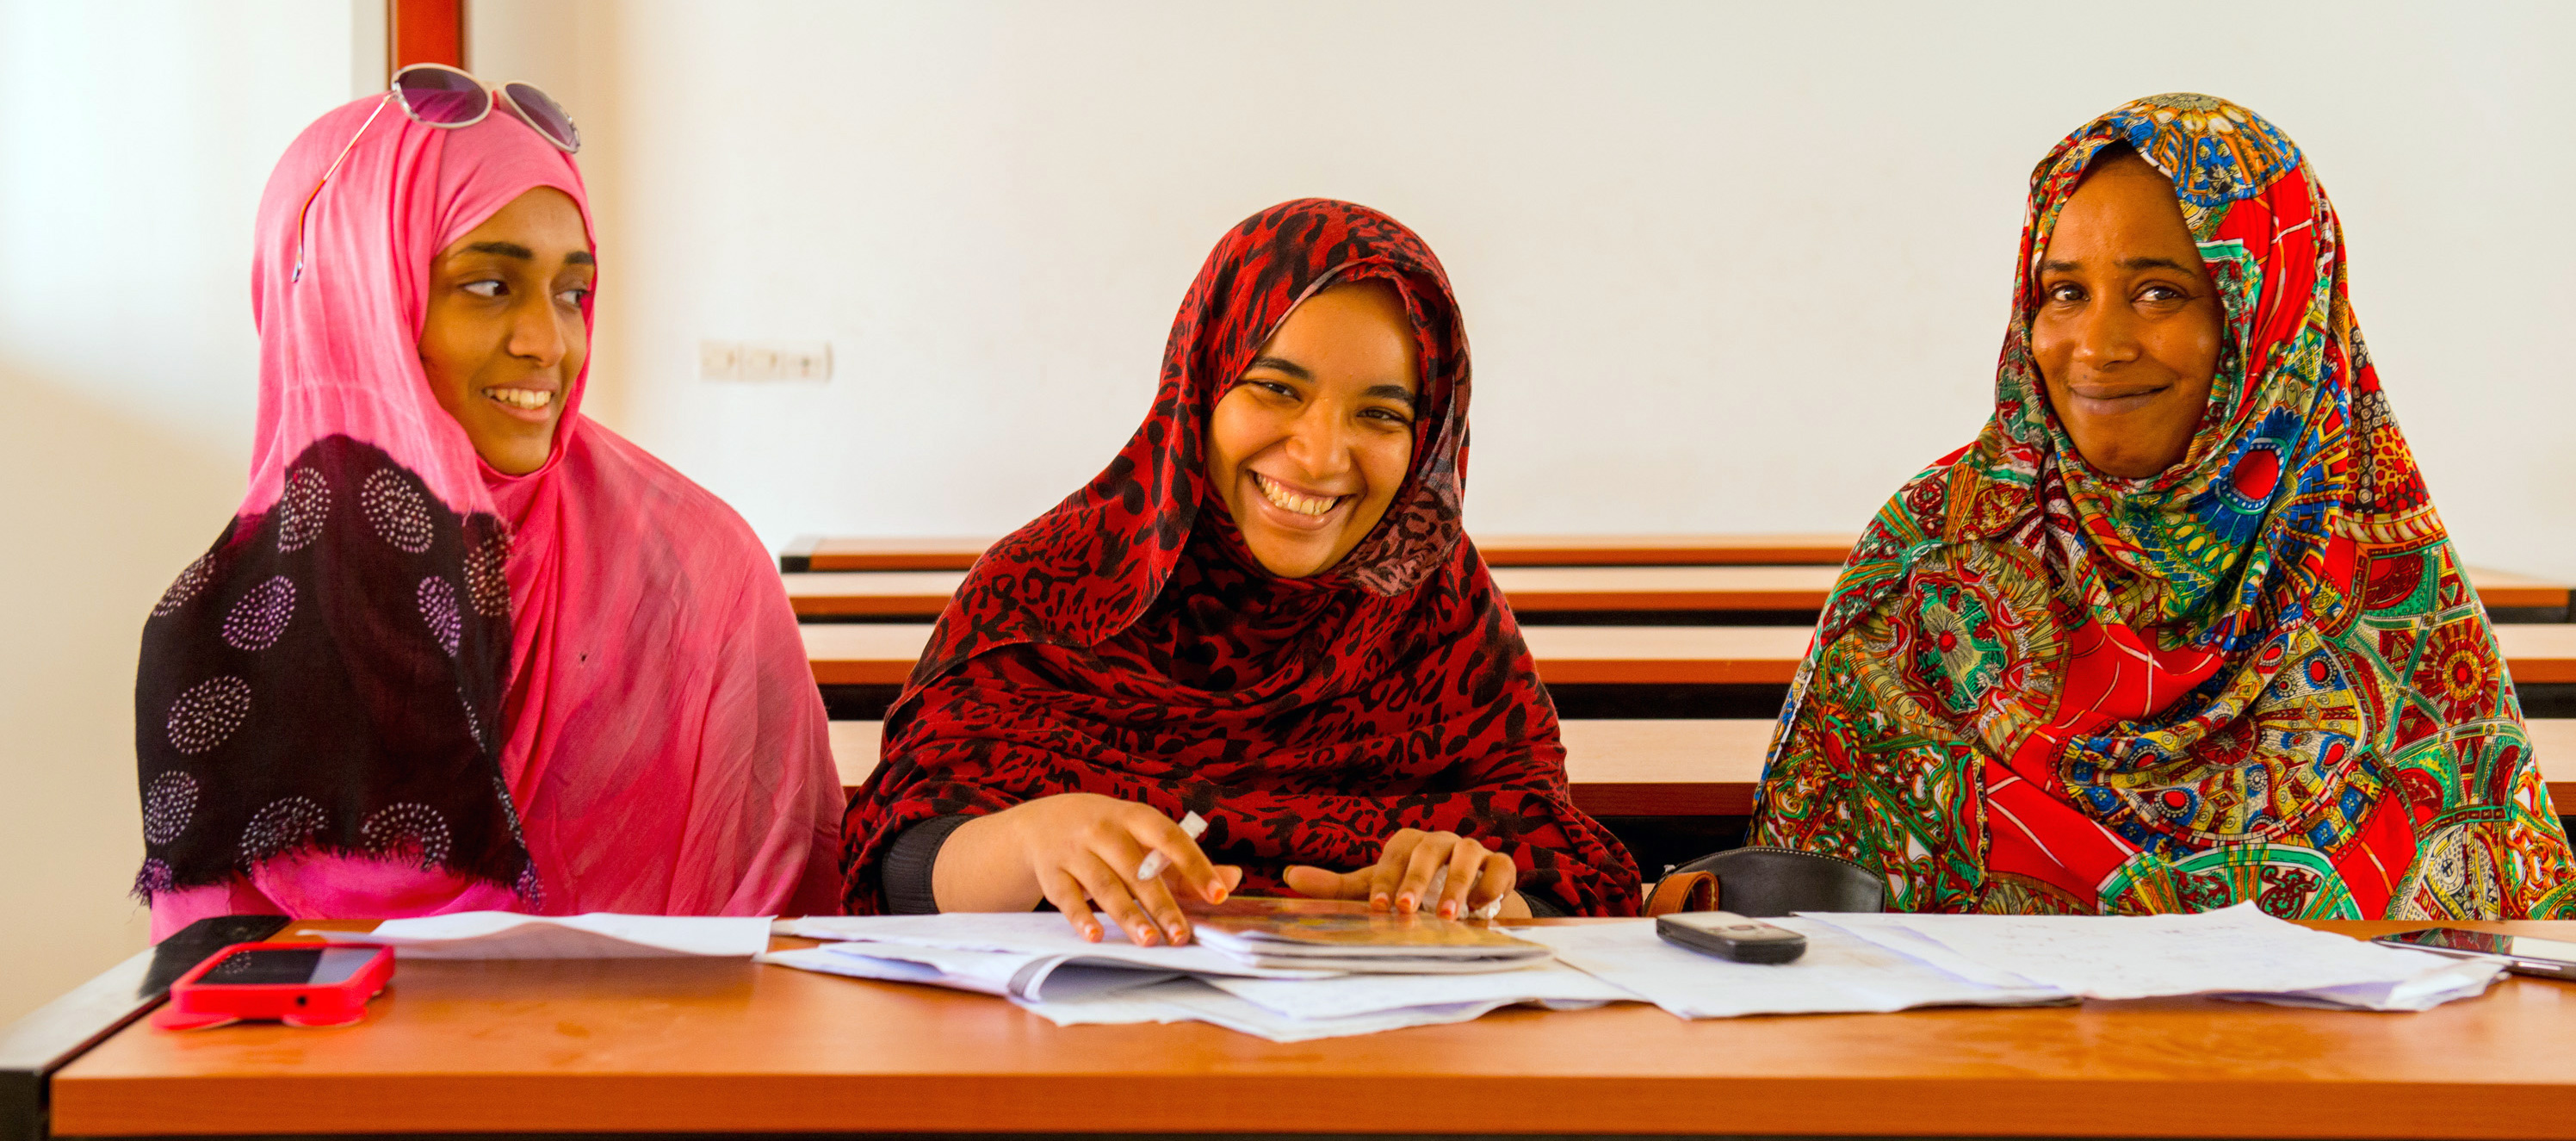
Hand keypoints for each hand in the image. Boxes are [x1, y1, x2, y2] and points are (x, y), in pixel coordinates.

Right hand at [956, 794, 1240, 945]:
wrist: (1042, 823)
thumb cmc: (1107, 834)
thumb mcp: (1142, 835)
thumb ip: (1186, 861)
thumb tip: (1233, 880)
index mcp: (1134, 817)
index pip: (1170, 838)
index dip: (1195, 866)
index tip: (1218, 895)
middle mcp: (1103, 829)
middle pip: (1137, 869)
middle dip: (1162, 903)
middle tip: (1182, 935)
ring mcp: (1074, 850)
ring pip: (1104, 885)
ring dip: (1127, 914)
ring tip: (1148, 941)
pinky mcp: (1051, 872)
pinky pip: (1066, 897)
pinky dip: (1080, 918)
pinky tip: (1095, 937)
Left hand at [1281, 828, 1520, 919]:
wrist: (1466, 899)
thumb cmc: (1414, 890)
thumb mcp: (1377, 889)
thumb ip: (1337, 887)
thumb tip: (1288, 878)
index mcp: (1409, 844)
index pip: (1395, 854)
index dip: (1385, 879)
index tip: (1378, 908)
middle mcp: (1441, 841)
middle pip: (1428, 850)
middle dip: (1417, 880)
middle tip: (1406, 910)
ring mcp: (1473, 851)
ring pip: (1467, 855)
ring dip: (1458, 885)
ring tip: (1448, 916)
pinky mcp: (1500, 866)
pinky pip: (1501, 867)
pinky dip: (1493, 885)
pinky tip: (1483, 908)